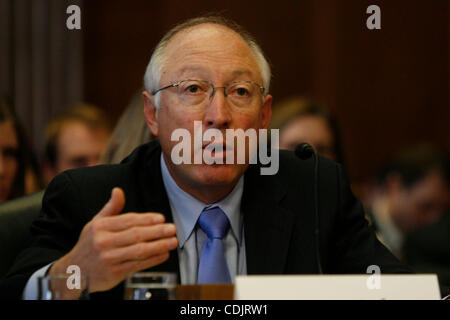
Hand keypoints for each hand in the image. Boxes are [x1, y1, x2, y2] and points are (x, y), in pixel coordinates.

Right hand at [49, 187, 177, 294]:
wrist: (74, 271)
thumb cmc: (90, 245)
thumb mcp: (95, 223)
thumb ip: (111, 208)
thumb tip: (118, 190)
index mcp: (99, 227)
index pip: (128, 220)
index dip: (147, 219)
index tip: (161, 218)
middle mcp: (102, 242)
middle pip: (136, 235)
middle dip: (157, 232)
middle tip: (172, 229)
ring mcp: (108, 259)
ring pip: (139, 251)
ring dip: (159, 246)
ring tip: (173, 241)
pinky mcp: (114, 274)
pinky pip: (138, 265)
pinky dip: (153, 260)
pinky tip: (163, 254)